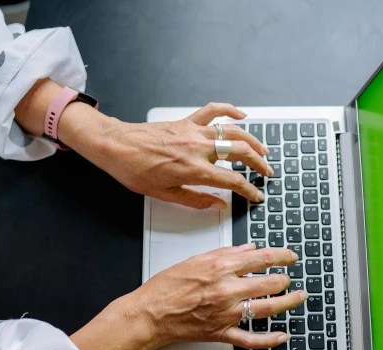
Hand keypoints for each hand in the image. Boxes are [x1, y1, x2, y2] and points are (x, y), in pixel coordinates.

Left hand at [61, 102, 273, 208]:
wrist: (116, 146)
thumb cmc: (134, 170)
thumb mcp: (165, 195)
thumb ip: (196, 200)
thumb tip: (217, 205)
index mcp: (194, 171)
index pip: (233, 181)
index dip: (249, 190)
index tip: (256, 195)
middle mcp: (198, 149)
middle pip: (241, 153)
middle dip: (259, 164)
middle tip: (266, 173)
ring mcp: (193, 132)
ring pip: (233, 133)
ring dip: (252, 141)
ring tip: (262, 150)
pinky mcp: (186, 121)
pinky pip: (213, 111)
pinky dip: (230, 111)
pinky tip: (241, 116)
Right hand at [71, 244, 306, 349]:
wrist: (150, 314)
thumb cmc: (166, 288)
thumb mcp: (195, 260)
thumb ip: (225, 253)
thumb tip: (248, 249)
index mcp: (220, 268)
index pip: (262, 258)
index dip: (282, 256)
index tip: (290, 256)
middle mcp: (227, 290)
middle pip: (270, 282)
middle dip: (285, 278)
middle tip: (290, 277)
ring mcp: (227, 313)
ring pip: (267, 308)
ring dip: (288, 302)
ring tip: (298, 297)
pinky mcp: (222, 332)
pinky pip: (251, 339)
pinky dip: (270, 340)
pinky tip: (282, 335)